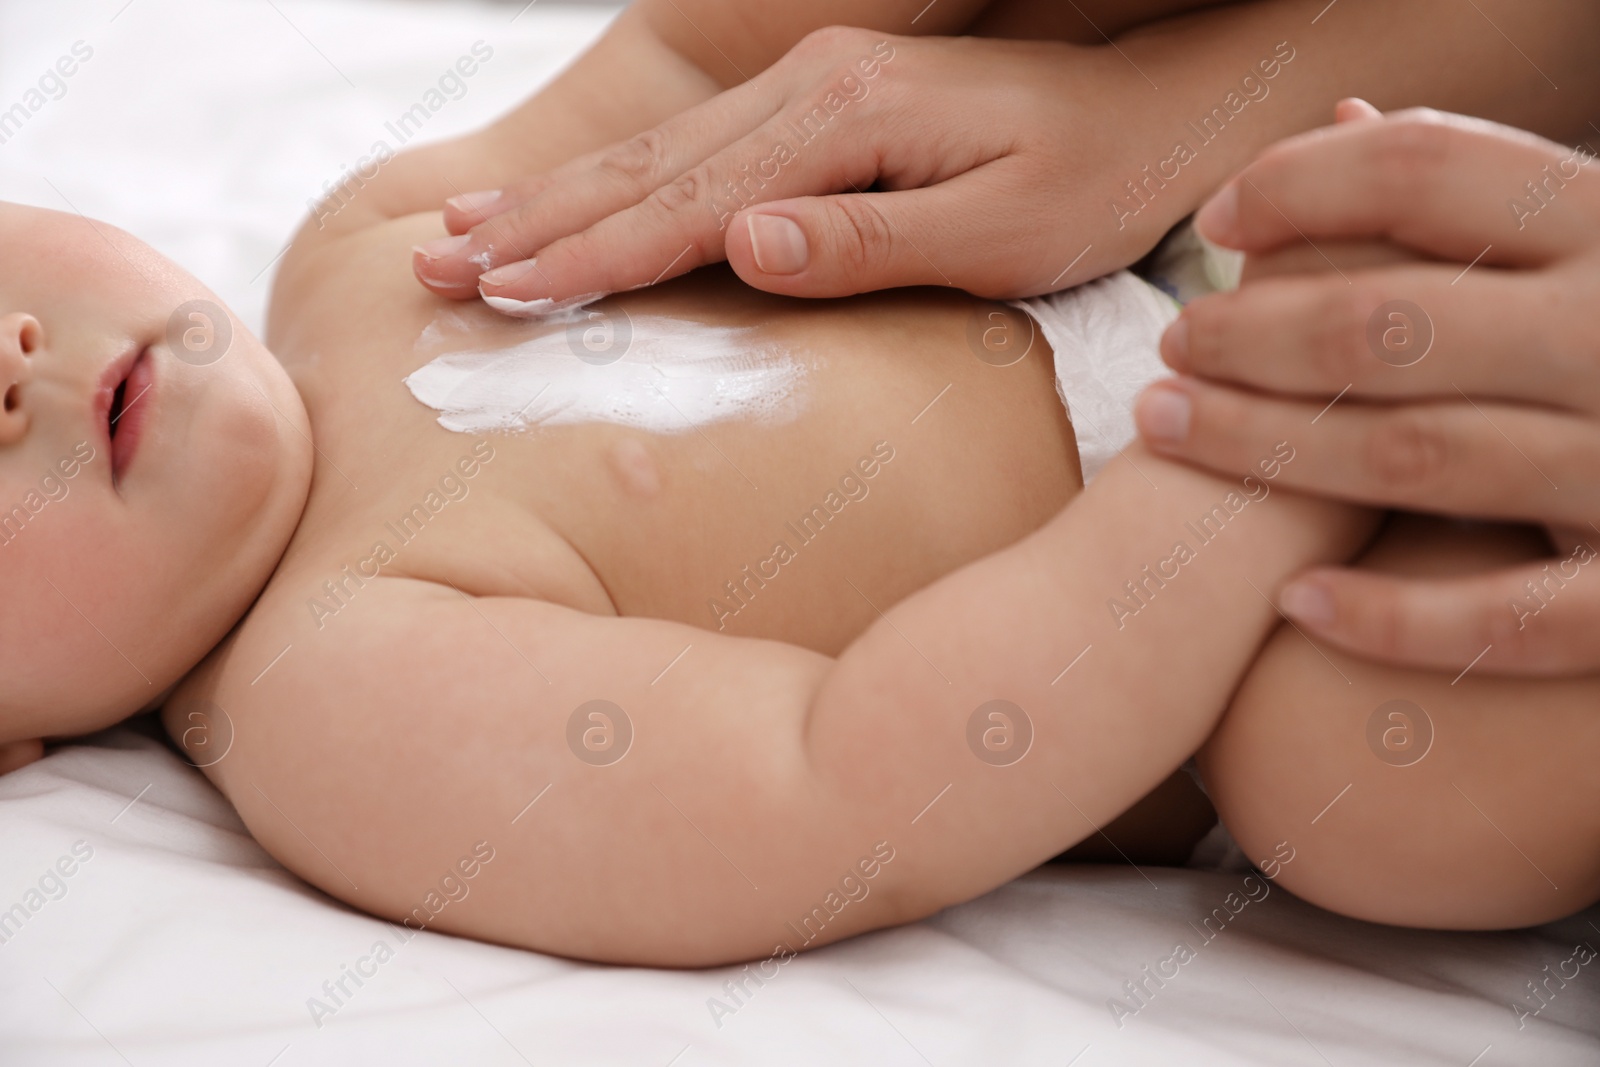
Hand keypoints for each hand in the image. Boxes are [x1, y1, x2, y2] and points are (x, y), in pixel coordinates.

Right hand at [411, 28, 1185, 311]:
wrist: (1155, 109)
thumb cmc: (1091, 185)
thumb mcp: (999, 233)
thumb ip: (868, 241)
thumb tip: (742, 245)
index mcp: (845, 119)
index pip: (689, 205)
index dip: (590, 256)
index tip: (502, 296)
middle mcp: (812, 88)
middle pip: (648, 169)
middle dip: (537, 225)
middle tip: (434, 271)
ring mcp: (813, 85)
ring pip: (658, 152)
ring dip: (557, 198)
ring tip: (466, 236)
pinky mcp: (823, 100)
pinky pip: (695, 147)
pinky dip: (618, 182)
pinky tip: (573, 200)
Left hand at [1135, 102, 1599, 674]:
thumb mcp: (1599, 238)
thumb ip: (1484, 192)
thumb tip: (1343, 121)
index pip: (1429, 170)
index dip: (1300, 184)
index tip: (1218, 221)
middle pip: (1389, 322)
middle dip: (1251, 332)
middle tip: (1171, 342)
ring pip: (1417, 456)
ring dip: (1265, 446)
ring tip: (1163, 425)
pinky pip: (1510, 620)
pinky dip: (1394, 617)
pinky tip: (1293, 600)